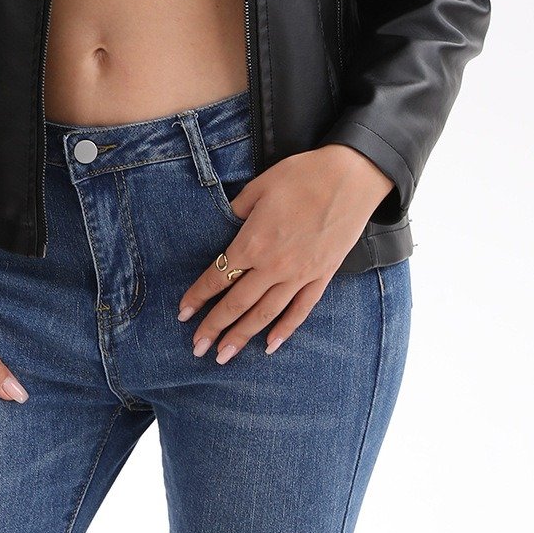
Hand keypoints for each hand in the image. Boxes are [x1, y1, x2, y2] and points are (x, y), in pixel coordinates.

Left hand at [176, 144, 394, 363]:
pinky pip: (300, 310)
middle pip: (237, 303)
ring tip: (223, 356)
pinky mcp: (322, 276)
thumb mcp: (260, 186)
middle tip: (196, 347)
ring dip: (242, 337)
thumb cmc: (302, 176)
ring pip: (265, 314)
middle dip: (213, 327)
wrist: (350, 178)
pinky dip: (285, 330)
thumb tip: (226, 222)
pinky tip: (270, 345)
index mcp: (253, 242)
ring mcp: (300, 274)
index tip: (183, 313)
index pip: (218, 276)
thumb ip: (238, 209)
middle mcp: (274, 266)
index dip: (198, 296)